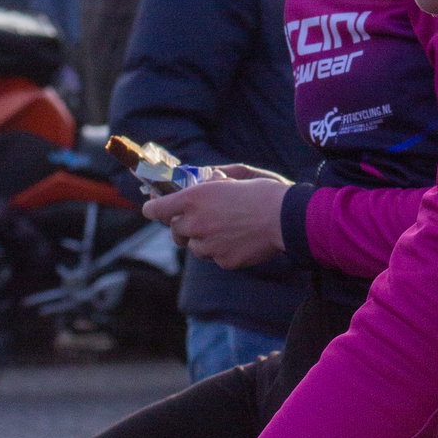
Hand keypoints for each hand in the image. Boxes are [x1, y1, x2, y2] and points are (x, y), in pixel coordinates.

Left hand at [142, 172, 290, 267]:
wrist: (286, 218)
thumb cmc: (264, 192)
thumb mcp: (236, 176)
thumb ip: (214, 180)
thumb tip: (207, 178)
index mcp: (195, 198)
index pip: (158, 208)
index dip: (152, 208)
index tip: (150, 207)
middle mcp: (196, 223)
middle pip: (174, 230)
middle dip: (182, 225)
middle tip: (196, 220)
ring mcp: (208, 245)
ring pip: (194, 246)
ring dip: (202, 239)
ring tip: (223, 229)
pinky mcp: (223, 260)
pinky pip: (214, 257)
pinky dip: (221, 250)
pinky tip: (238, 239)